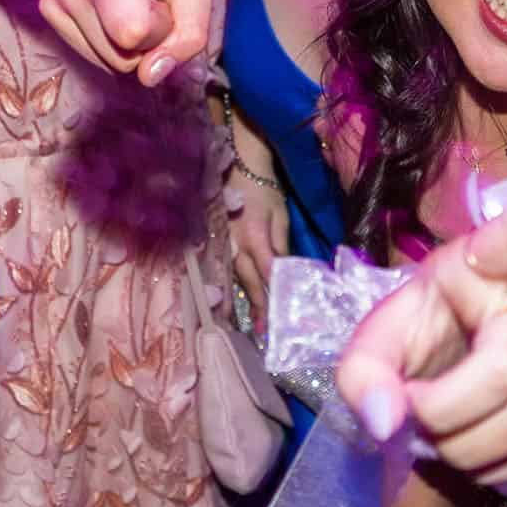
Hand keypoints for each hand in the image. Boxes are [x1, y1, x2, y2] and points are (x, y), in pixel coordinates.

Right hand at [38, 0, 218, 88]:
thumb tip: (148, 75)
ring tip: (136, 0)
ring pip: (112, 55)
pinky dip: (114, 44)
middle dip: (155, 35)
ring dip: (134, 41)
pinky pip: (96, 57)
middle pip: (129, 36)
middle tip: (156, 1)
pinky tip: (116, 10)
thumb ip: (189, 33)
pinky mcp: (48, 7)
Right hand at [223, 132, 289, 332]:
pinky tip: (242, 307)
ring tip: (256, 329)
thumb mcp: (279, 216)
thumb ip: (281, 244)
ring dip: (248, 305)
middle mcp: (234, 247)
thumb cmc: (263, 191)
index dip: (274, 294)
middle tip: (267, 335)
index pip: (266, 271)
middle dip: (260, 309)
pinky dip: (238, 291)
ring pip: (237, 283)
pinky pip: (229, 275)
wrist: (236, 170)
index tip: (282, 316)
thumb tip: (288, 272)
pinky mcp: (219, 249)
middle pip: (249, 284)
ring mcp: (223, 249)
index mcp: (253, 237)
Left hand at [337, 150, 506, 486]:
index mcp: (483, 260)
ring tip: (441, 438)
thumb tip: (387, 422)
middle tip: (415, 418)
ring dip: (467, 448)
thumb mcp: (369, 350)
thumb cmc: (411, 348)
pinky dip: (502, 465)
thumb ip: (361, 378)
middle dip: (446, 413)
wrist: (441, 392)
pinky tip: (479, 454)